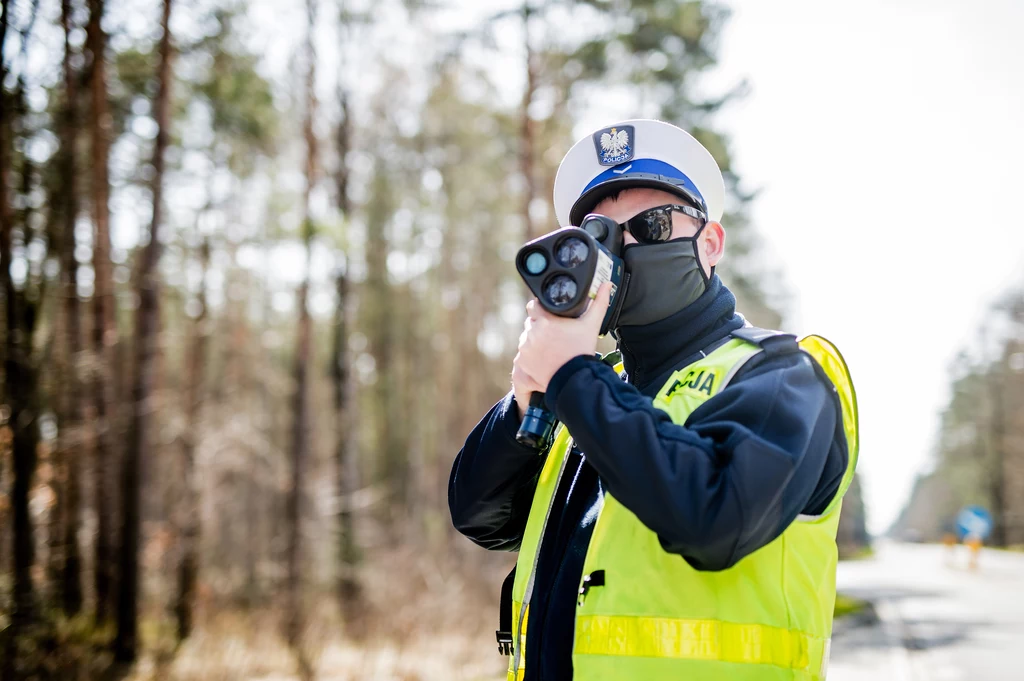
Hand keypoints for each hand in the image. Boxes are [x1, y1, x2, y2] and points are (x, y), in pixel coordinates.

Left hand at [512, 282, 611, 398]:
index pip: (534, 305)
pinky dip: (532, 354)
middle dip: (541, 325)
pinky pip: (524, 352)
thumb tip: (607, 284)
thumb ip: (599, 302)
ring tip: (552, 347)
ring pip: (527, 336)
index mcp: (546, 320)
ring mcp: (526, 347)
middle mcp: (532, 331)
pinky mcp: (523, 361)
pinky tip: (545, 357)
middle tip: (555, 333)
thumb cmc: (582, 351)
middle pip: (532, 321)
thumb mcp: (592, 325)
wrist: (574, 379)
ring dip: (536, 339)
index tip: (549, 314)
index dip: (541, 308)